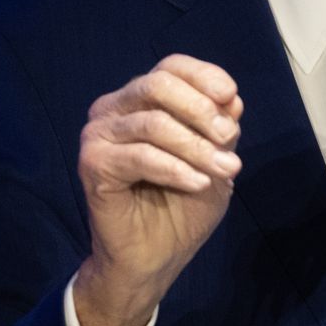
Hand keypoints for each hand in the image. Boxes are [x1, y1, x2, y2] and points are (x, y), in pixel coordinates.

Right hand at [71, 54, 243, 325]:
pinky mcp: (93, 164)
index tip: (232, 98)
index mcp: (140, 99)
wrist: (153, 258)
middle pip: (158, 84)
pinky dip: (176, 168)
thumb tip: (233, 100)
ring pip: (154, 123)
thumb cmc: (182, 205)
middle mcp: (113, 108)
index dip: (204, 76)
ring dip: (197, 146)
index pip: (170, 67)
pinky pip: (141, 156)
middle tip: (230, 139)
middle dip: (202, 110)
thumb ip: (220, 128)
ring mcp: (98, 135)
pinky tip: (198, 183)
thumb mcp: (214, 159)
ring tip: (226, 169)